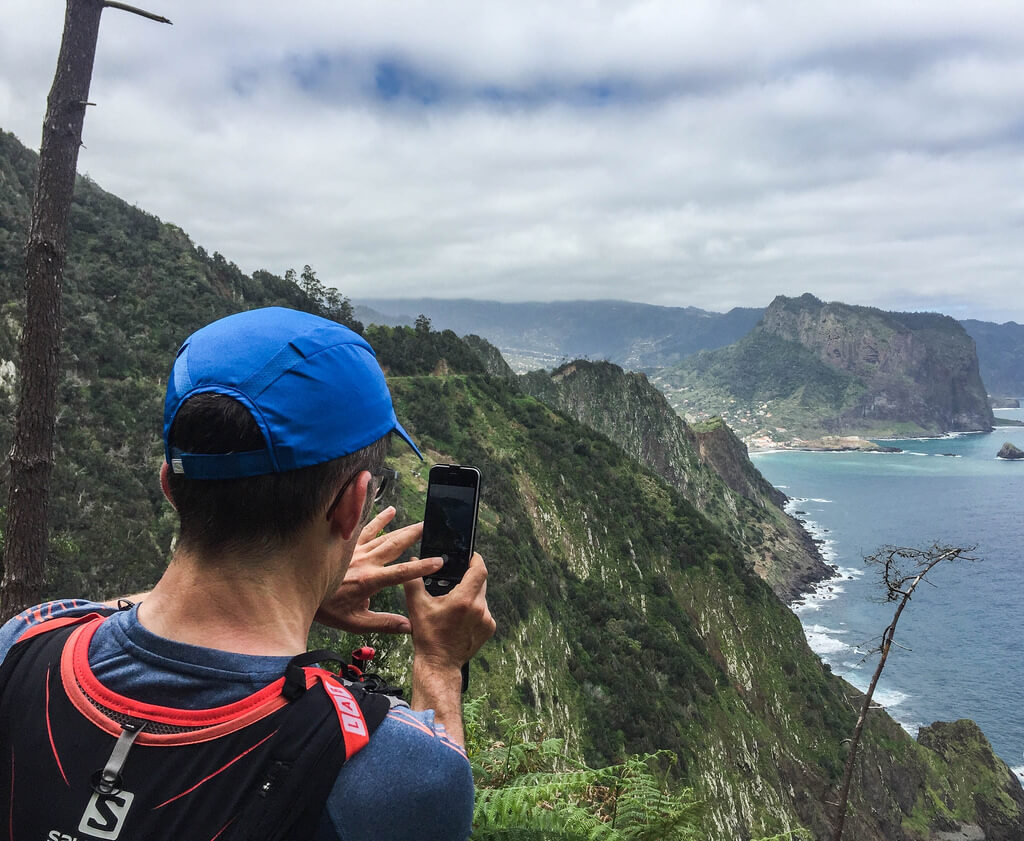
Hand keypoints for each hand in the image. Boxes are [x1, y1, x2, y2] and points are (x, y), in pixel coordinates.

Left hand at [315, 507, 442, 633]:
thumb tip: (409, 626)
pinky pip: (365, 528)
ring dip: (402, 527)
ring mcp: (355, 550)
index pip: (402, 573)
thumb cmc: (327, 609)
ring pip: (383, 535)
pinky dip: (377, 519)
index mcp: (370, 580)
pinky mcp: (347, 545)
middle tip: (431, 527)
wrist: (298, 593)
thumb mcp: (356, 622)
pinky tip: (389, 511)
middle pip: (395, 545)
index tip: (439, 561)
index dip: (422, 567)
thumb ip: (384, 623)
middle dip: (415, 536)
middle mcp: (365, 561)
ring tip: (418, 522)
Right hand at [403, 552, 495, 671]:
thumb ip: (414, 581)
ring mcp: (486, 620)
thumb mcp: (417, 606)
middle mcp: (479, 609)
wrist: (439, 663)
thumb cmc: (428, 636)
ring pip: (481, 597)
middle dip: (469, 578)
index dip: (476, 560)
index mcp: (464, 600)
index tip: (470, 556)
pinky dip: (474, 609)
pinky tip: (461, 617)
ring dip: (471, 595)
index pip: (479, 570)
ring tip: (455, 603)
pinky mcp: (489, 629)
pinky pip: (484, 611)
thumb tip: (414, 561)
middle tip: (456, 581)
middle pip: (481, 582)